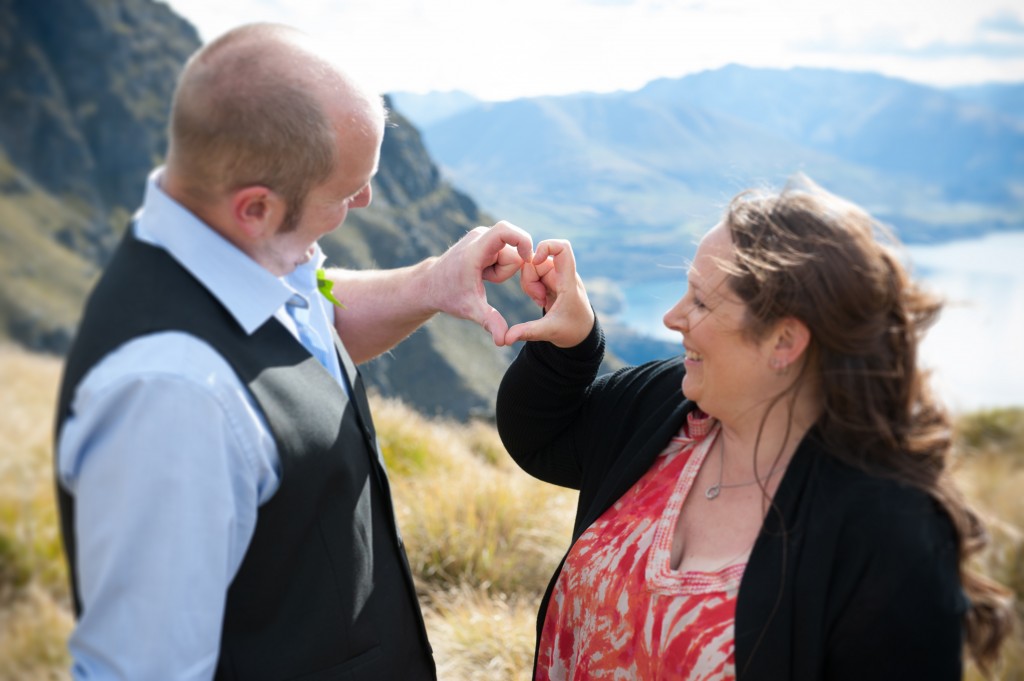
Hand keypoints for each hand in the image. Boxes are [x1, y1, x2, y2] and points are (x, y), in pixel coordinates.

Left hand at [428, 221, 533, 345]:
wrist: (430, 285)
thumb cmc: (448, 296)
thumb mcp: (470, 310)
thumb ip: (490, 321)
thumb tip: (503, 341)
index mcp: (475, 250)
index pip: (506, 230)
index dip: (523, 240)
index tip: (528, 259)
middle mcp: (479, 237)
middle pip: (513, 251)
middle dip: (508, 270)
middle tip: (487, 281)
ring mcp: (482, 237)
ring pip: (510, 254)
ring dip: (501, 271)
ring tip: (482, 278)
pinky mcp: (484, 239)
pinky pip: (505, 254)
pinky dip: (498, 267)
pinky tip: (482, 274)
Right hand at [505, 239, 594, 347]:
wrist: (581, 334)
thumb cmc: (572, 331)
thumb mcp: (550, 332)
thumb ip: (528, 332)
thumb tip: (505, 339)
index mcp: (568, 281)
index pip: (563, 248)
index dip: (546, 247)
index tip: (535, 262)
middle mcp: (563, 274)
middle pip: (538, 259)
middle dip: (529, 278)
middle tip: (537, 298)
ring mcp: (556, 277)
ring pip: (533, 267)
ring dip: (530, 284)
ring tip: (539, 301)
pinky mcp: (550, 282)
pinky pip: (534, 275)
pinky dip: (532, 287)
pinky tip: (540, 301)